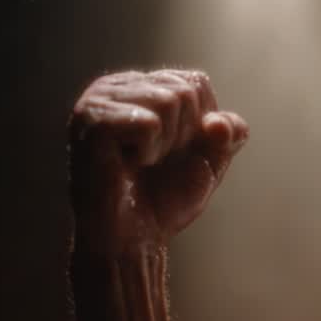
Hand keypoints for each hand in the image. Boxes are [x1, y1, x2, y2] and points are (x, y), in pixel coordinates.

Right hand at [68, 70, 247, 254]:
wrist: (134, 238)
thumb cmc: (165, 197)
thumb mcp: (212, 160)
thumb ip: (230, 133)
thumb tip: (219, 122)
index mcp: (142, 86)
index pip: (197, 82)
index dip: (200, 124)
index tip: (175, 151)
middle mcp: (117, 85)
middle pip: (185, 91)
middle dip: (183, 135)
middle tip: (154, 161)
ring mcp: (98, 99)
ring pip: (169, 101)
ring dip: (165, 144)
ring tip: (139, 163)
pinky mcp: (90, 119)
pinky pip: (149, 122)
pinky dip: (148, 151)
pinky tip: (125, 165)